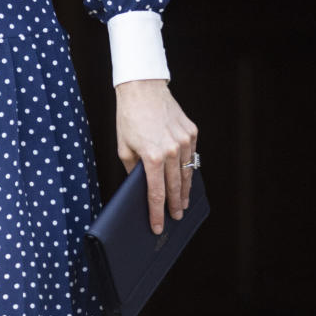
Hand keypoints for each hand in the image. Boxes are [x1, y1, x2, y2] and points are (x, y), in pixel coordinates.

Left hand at [114, 78, 198, 234]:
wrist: (143, 89)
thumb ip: (134, 170)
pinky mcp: (192, 132)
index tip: (158, 227)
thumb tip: (141, 186)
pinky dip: (189, 167)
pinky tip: (186, 177)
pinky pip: (192, 156)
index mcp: (152, 157)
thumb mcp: (124, 147)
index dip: (157, 213)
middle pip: (175, 187)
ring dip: (185, 190)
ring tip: (183, 203)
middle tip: (176, 217)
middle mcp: (171, 150)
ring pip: (188, 173)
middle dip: (175, 205)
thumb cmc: (129, 117)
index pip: (156, 193)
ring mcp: (184, 141)